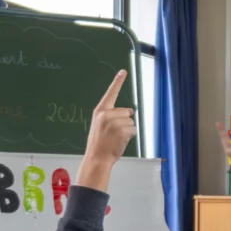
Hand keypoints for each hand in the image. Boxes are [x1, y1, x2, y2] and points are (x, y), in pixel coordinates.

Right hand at [78, 71, 133, 189]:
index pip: (110, 93)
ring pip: (131, 122)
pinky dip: (130, 137)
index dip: (117, 82)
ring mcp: (113, 122)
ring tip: (116, 138)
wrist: (96, 158)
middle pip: (127, 112)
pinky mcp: (121, 130)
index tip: (123, 72)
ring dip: (128, 131)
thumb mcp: (99, 126)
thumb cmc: (99, 144)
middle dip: (125, 122)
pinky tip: (120, 142)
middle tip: (114, 133)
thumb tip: (129, 112)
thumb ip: (110, 116)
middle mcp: (105, 114)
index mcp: (99, 111)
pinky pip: (133, 130)